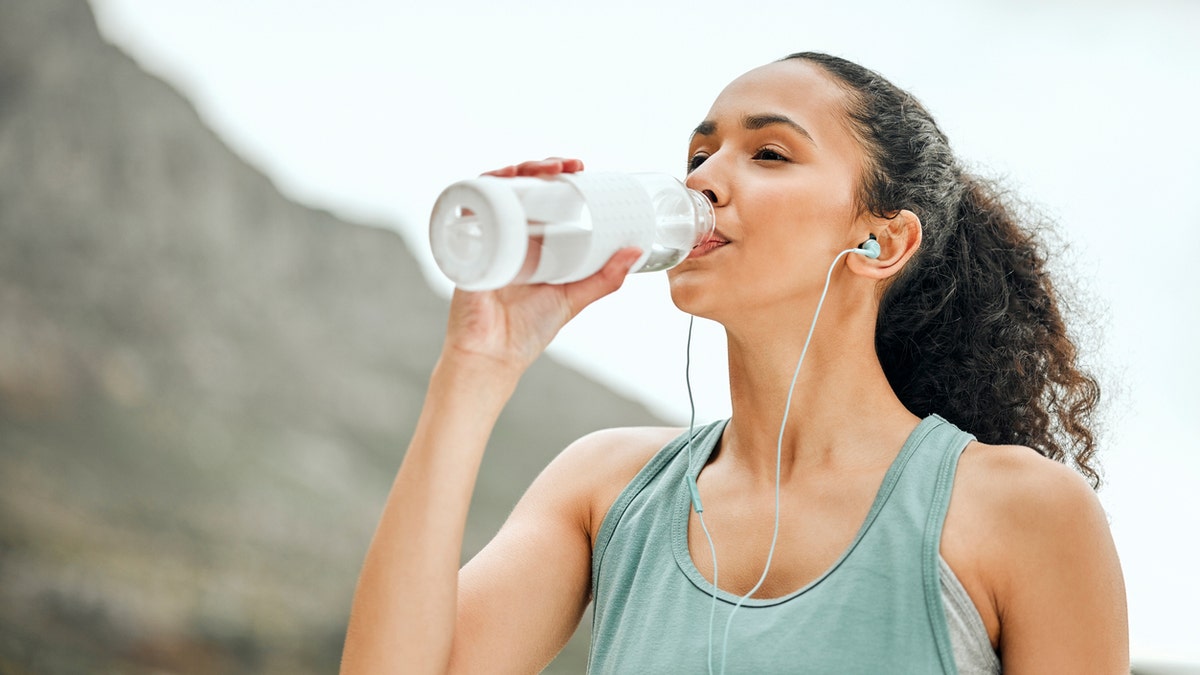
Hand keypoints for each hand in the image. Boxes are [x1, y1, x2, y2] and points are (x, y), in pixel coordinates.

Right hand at [442, 157, 637, 372]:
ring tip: (539, 170)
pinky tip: (497, 181)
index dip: (557, 176)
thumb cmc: (528, 330)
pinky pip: (466, 211)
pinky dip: (478, 190)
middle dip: (539, 167)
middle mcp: (507, 235)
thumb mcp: (574, 297)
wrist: (493, 355)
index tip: (580, 167)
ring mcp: (486, 239)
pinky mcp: (466, 247)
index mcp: (531, 243)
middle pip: (517, 187)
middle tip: (567, 165)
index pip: (540, 196)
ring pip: (493, 190)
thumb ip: (605, 278)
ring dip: (513, 171)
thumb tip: (635, 251)